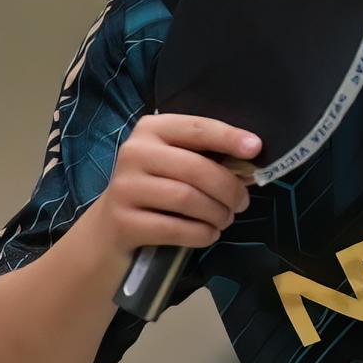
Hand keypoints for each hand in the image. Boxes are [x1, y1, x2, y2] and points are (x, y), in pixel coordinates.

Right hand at [91, 114, 258, 256]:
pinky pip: (174, 228)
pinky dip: (201, 234)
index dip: (228, 137)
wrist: (108, 231)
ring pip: (187, 198)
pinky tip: (208, 234)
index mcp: (151, 130)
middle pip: (195, 168)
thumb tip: (249, 164)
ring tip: (224, 220)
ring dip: (217, 213)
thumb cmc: (153, 192)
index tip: (255, 148)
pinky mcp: (122, 221)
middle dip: (228, 188)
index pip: (197, 128)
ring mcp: (125, 187)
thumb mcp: (174, 166)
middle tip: (242, 203)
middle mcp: (134, 152)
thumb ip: (206, 159)